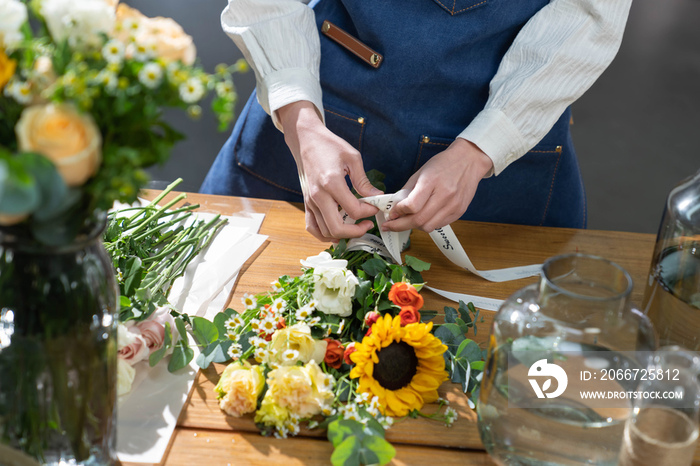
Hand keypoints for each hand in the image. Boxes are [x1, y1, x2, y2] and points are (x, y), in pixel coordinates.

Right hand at [277, 101, 381, 240]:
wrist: (306, 140)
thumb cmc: (330, 146)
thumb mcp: (352, 158)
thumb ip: (363, 181)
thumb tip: (376, 197)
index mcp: (332, 183)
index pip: (353, 210)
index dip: (368, 212)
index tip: (375, 207)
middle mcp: (318, 195)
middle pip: (337, 227)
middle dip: (356, 231)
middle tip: (368, 224)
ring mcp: (310, 201)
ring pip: (325, 231)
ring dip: (342, 234)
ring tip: (355, 227)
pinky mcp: (306, 203)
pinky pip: (312, 227)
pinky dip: (324, 234)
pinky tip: (337, 233)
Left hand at [381, 138, 493, 231]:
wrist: (469, 161)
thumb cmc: (443, 164)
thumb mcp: (421, 172)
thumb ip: (407, 191)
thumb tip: (395, 208)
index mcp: (431, 181)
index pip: (411, 206)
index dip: (398, 213)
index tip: (391, 214)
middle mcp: (444, 195)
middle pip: (418, 220)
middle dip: (400, 226)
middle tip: (391, 225)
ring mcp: (453, 205)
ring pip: (428, 226)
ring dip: (415, 226)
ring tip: (408, 220)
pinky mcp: (459, 212)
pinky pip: (439, 225)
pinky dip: (428, 223)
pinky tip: (424, 216)